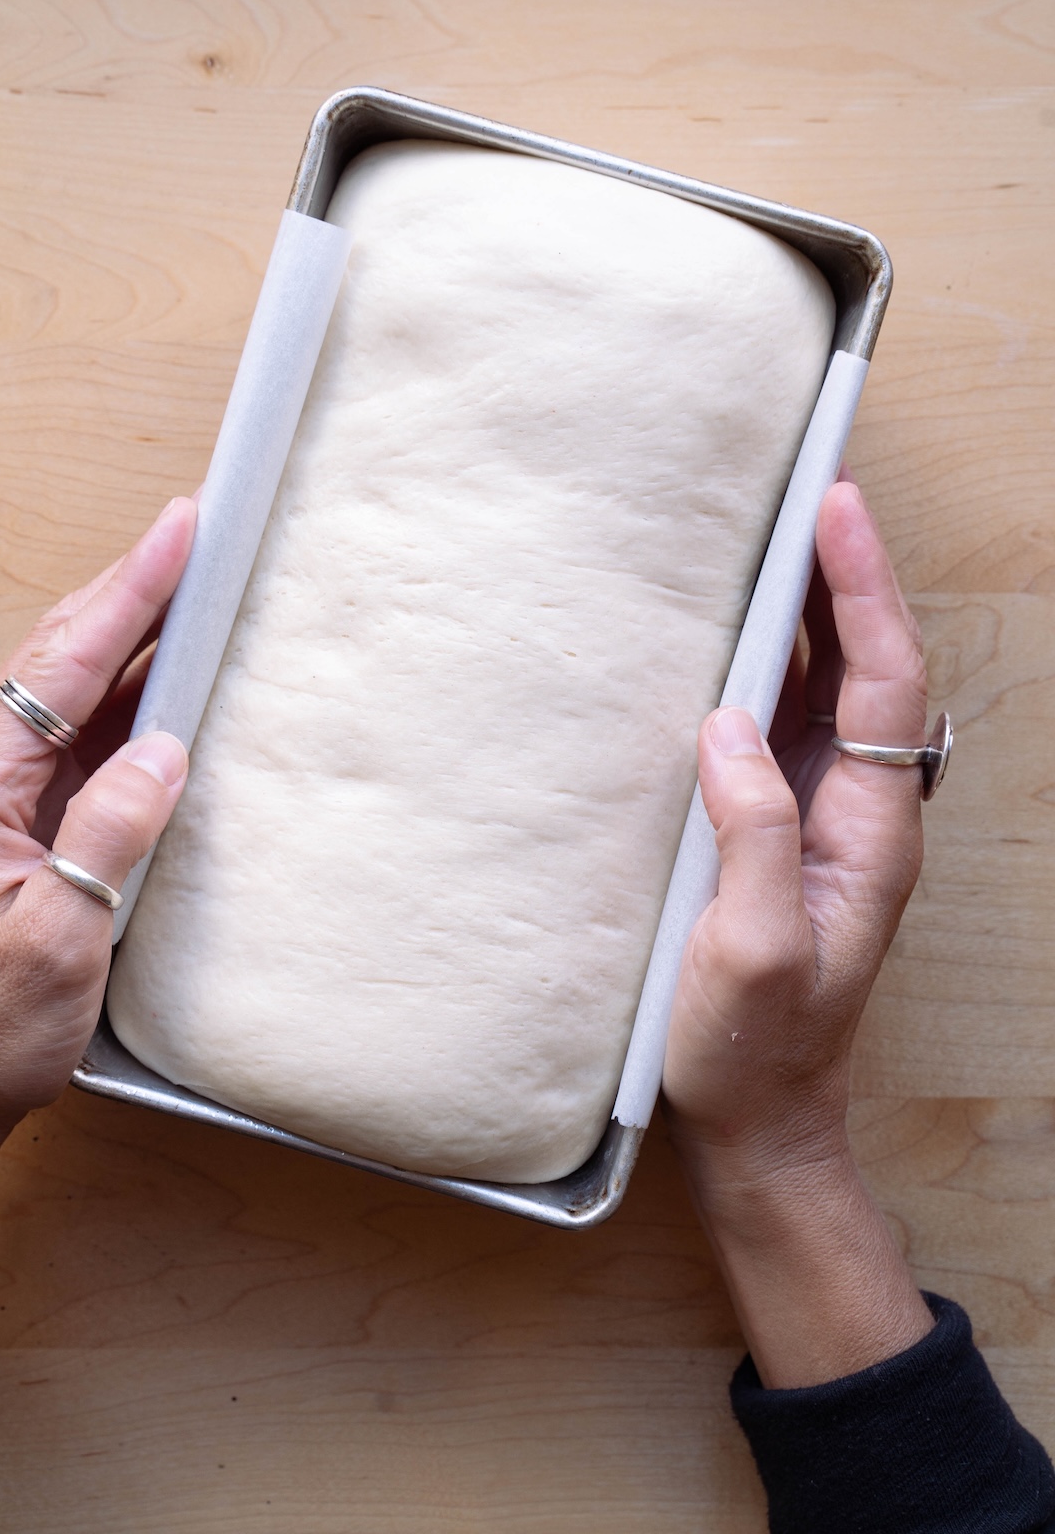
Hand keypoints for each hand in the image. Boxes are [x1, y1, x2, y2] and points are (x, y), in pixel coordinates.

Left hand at [0, 497, 195, 1309]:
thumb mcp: (53, 938)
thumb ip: (109, 831)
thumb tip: (165, 749)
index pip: (64, 663)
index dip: (131, 591)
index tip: (179, 531)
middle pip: (63, 653)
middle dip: (133, 587)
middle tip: (197, 530)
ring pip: (73, 688)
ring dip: (135, 636)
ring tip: (197, 584)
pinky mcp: (21, 817)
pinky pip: (81, 738)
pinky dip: (132, 700)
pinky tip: (174, 682)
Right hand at [661, 478, 934, 1386]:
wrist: (760, 1119)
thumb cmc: (757, 1049)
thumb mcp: (756, 952)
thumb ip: (755, 835)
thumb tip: (727, 727)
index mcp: (870, 833)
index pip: (886, 685)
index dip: (863, 592)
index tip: (835, 512)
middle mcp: (859, 813)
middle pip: (874, 671)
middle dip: (851, 577)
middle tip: (815, 494)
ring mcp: (821, 819)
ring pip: (834, 692)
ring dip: (815, 615)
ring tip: (778, 541)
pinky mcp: (780, 831)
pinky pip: (787, 727)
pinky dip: (771, 668)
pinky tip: (736, 639)